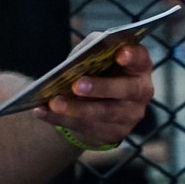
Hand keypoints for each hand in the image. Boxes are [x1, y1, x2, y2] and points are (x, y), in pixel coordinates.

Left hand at [38, 41, 154, 149]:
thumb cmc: (99, 72)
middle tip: (77, 85)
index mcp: (138, 67)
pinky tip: (43, 111)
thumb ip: (92, 50)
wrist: (97, 106)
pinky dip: (61, 119)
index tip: (120, 54)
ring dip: (77, 108)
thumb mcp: (97, 56)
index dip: (133, 56)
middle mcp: (140, 92)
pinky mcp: (114, 133)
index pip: (141, 59)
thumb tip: (78, 58)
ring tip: (54, 102)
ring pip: (104, 113)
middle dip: (101, 87)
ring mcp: (130, 115)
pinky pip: (85, 127)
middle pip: (126, 90)